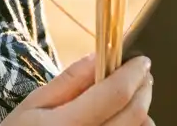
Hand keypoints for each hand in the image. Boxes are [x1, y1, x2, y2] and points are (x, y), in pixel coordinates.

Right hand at [2, 54, 153, 125]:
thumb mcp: (33, 105)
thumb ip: (69, 82)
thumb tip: (99, 56)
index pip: (115, 94)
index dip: (132, 73)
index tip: (140, 61)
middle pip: (135, 114)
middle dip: (143, 88)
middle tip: (141, 74)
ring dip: (142, 112)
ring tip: (129, 100)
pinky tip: (122, 121)